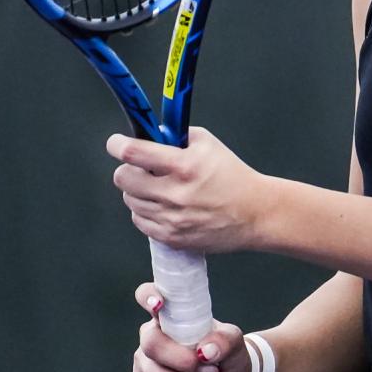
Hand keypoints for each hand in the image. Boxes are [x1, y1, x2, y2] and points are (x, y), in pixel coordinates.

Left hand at [108, 127, 268, 253]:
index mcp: (184, 166)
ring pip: (130, 200)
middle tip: (142, 168)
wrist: (255, 213)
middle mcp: (175, 194)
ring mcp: (171, 219)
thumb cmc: (232, 175)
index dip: (117, 145)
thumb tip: (150, 134)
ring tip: (159, 188)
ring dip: (138, 191)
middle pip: (123, 179)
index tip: (116, 143)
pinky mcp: (172, 238)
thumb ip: (176, 136)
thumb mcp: (208, 144)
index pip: (134, 153)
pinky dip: (146, 211)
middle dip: (129, 169)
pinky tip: (164, 205)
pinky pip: (139, 221)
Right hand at [129, 283, 250, 371]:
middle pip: (153, 346)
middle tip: (215, 369)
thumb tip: (206, 351)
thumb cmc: (226, 350)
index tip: (159, 304)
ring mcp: (145, 362)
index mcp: (167, 315)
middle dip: (185, 361)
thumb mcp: (234, 340)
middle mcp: (150, 336)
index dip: (147, 297)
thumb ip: (224, 340)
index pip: (146, 295)